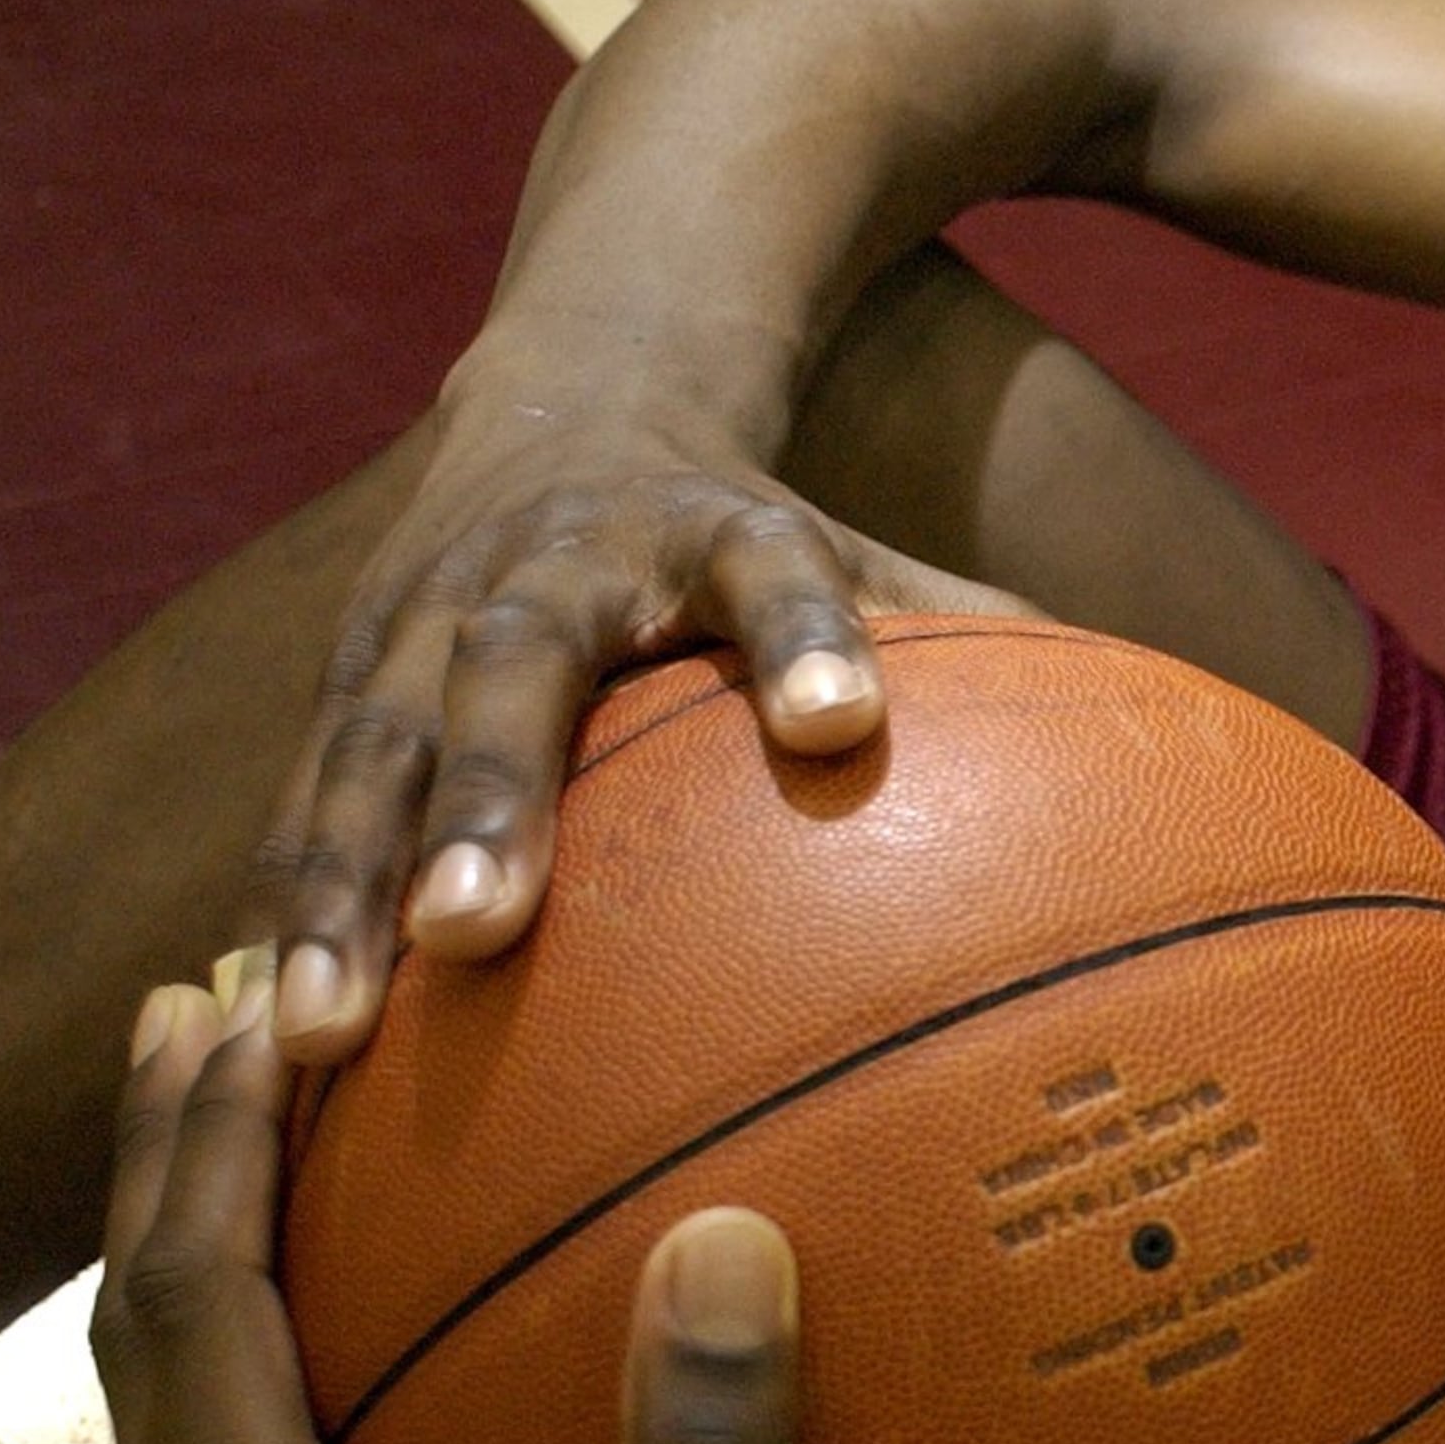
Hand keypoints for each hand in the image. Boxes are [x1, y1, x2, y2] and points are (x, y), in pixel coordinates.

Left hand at [96, 965, 833, 1443]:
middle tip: (240, 989)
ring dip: (225, 1247)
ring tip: (284, 1118)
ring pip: (195, 1412)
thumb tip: (727, 1244)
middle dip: (183, 1158)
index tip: (260, 988)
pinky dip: (305, 1355)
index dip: (205, 1145)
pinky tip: (422, 1341)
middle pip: (157, 1340)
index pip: (183, 1317)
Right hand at [260, 365, 1028, 1062]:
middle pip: (509, 675)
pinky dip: (278, 919)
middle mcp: (553, 568)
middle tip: (480, 930)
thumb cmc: (755, 533)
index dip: (803, 635)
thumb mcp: (869, 557)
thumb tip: (1189, 768)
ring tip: (317, 1036)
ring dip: (336, 891)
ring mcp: (425, 620)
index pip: (776, 569)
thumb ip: (988, 652)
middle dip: (483, 800)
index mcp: (715, 531)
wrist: (577, 384)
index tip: (841, 718)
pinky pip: (296, 812)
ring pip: (361, 752)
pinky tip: (255, 1060)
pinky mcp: (342, 678)